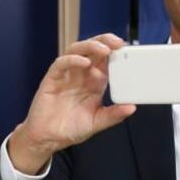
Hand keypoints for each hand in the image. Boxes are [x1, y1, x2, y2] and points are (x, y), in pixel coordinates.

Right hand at [9, 33, 135, 173]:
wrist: (48, 138)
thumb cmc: (70, 129)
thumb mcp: (97, 122)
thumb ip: (113, 115)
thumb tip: (131, 107)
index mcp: (94, 82)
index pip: (106, 60)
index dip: (116, 52)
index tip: (128, 50)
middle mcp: (81, 75)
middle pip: (93, 49)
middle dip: (105, 41)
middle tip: (118, 43)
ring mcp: (66, 75)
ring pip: (77, 50)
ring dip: (91, 46)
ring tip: (104, 49)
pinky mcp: (52, 78)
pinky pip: (61, 63)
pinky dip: (72, 60)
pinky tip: (83, 62)